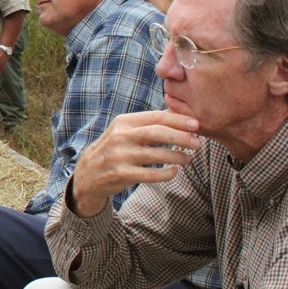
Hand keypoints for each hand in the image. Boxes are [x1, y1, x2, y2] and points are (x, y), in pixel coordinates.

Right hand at [69, 110, 201, 217]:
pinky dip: (167, 174)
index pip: (156, 117)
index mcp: (124, 122)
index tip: (196, 124)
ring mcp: (120, 156)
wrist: (89, 172)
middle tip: (198, 143)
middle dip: (181, 137)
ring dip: (177, 157)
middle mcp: (120, 136)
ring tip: (188, 159)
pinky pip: (151, 175)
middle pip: (157, 133)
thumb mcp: (125, 130)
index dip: (178, 120)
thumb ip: (148, 123)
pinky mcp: (121, 174)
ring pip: (157, 155)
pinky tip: (174, 172)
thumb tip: (179, 113)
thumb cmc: (115, 149)